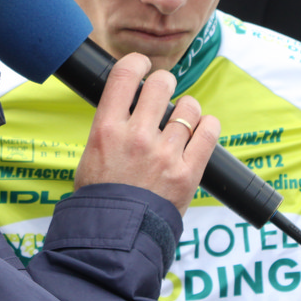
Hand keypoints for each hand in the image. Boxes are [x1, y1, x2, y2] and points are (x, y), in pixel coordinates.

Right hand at [75, 52, 219, 214]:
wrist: (115, 238)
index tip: (141, 66)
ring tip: (182, 120)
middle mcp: (137, 136)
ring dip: (187, 109)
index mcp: (107, 129)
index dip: (137, 63)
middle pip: (161, 84)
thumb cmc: (100, 198)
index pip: (125, 74)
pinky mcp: (187, 172)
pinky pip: (209, 133)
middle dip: (164, 83)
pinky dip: (208, 126)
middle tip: (162, 94)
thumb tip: (125, 103)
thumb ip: (110, 126)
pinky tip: (202, 129)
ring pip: (188, 107)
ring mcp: (164, 154)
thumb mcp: (91, 154)